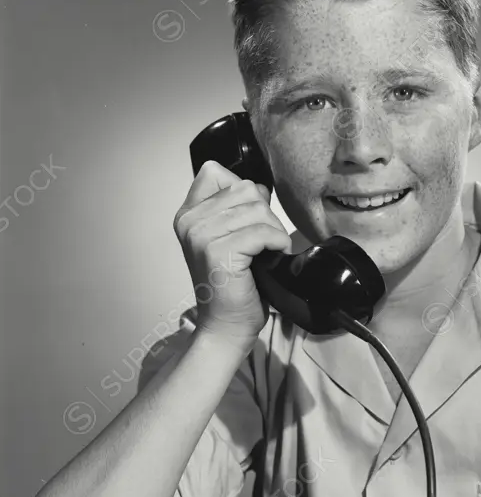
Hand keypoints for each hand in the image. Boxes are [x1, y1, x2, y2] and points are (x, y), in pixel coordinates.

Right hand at [173, 161, 291, 344]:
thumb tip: (260, 189)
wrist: (227, 325)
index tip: (248, 220)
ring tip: (268, 251)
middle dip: (265, 214)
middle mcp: (189, 221)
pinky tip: (273, 257)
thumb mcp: (227, 237)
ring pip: (257, 208)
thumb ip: (235, 208)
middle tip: (264, 242)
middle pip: (245, 188)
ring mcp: (201, 236)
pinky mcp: (218, 252)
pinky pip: (262, 231)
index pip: (215, 171)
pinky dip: (277, 243)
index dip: (243, 191)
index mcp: (188, 214)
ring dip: (274, 230)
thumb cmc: (234, 285)